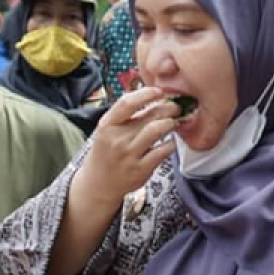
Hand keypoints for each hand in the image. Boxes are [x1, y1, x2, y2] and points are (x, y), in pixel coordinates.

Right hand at [76, 87, 177, 208]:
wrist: (99, 183)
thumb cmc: (106, 152)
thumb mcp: (106, 130)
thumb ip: (123, 114)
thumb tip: (148, 94)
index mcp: (107, 125)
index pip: (127, 103)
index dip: (146, 94)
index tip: (159, 91)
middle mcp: (117, 139)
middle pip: (148, 115)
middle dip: (167, 108)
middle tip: (174, 107)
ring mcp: (129, 155)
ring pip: (156, 130)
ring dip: (170, 123)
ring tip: (173, 122)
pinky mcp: (141, 169)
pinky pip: (162, 151)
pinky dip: (171, 143)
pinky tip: (170, 142)